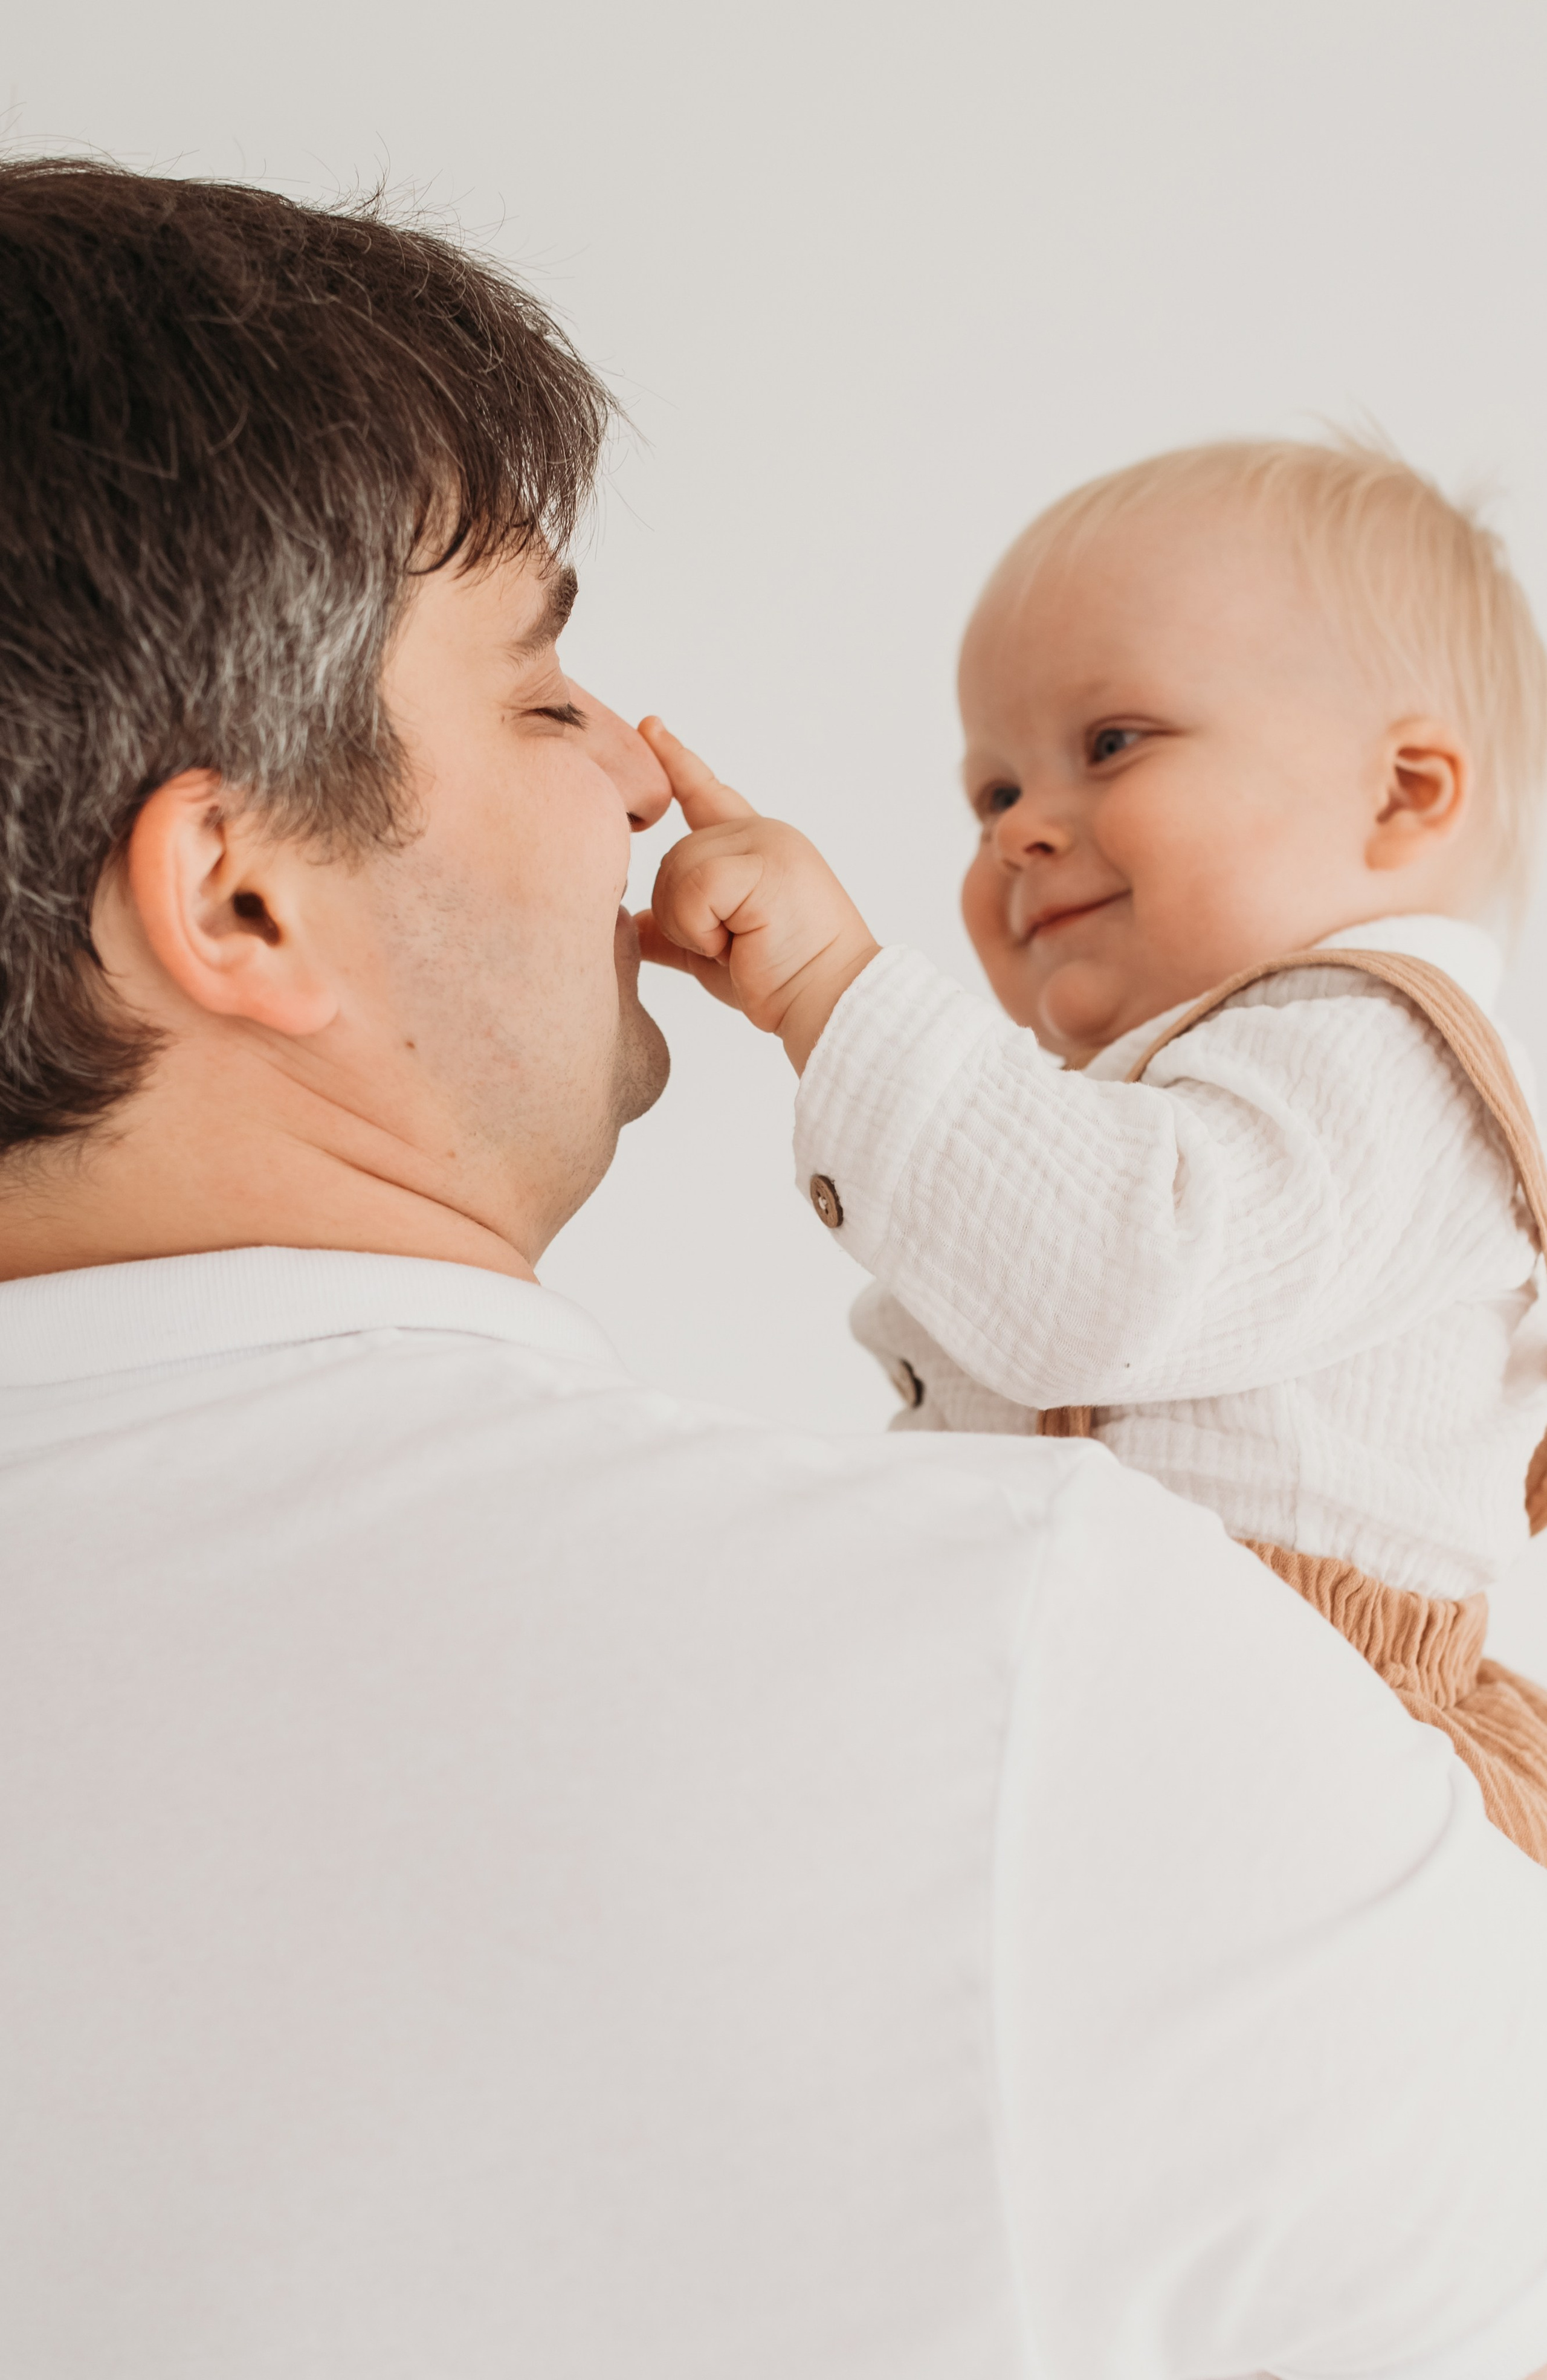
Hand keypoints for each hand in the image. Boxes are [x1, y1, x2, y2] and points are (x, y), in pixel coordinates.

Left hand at [635, 720, 879, 1073]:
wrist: (829, 1003)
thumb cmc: (780, 981)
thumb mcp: (709, 951)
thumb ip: (672, 927)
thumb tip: (632, 925)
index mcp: (754, 847)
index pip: (706, 793)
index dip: (675, 761)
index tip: (649, 727)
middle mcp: (761, 834)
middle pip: (671, 855)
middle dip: (683, 914)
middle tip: (733, 945)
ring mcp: (766, 843)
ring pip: (676, 869)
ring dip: (693, 925)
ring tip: (738, 945)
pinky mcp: (764, 864)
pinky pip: (692, 888)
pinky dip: (701, 929)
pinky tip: (737, 945)